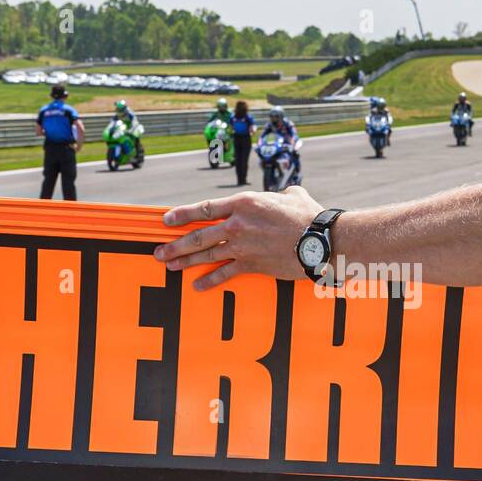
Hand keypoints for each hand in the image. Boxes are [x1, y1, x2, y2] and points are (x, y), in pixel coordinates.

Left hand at [154, 186, 323, 289]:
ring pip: (206, 255)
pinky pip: (225, 273)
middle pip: (198, 235)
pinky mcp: (252, 265)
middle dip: (176, 245)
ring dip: (185, 262)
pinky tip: (197, 285)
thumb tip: (284, 195)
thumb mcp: (293, 196)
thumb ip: (281, 194)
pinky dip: (210, 280)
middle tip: (159, 252)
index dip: (182, 214)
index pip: (205, 209)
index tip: (166, 220)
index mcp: (244, 203)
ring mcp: (243, 246)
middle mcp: (238, 224)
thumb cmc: (310, 216)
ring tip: (170, 267)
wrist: (322, 241)